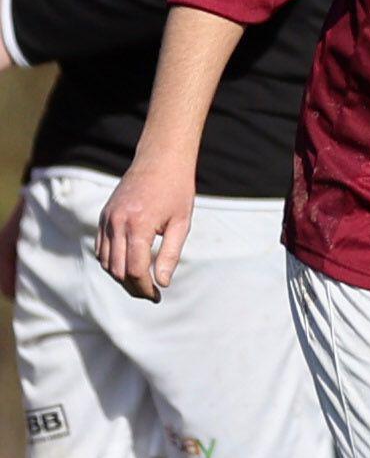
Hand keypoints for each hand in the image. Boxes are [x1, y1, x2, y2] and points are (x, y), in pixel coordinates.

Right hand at [95, 160, 193, 303]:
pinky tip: (129, 265)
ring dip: (120, 275)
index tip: (156, 296)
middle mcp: (117, 223)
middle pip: (117, 269)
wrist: (159, 161)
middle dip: (133, 286)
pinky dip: (112, 261)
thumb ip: (170, 254)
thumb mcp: (181, 224)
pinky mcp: (103, 216)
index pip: (135, 269)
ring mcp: (107, 219)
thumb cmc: (176, 191)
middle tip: (151, 294)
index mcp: (138, 226)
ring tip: (141, 282)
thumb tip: (161, 283)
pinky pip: (101, 247)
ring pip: (105, 260)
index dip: (144, 288)